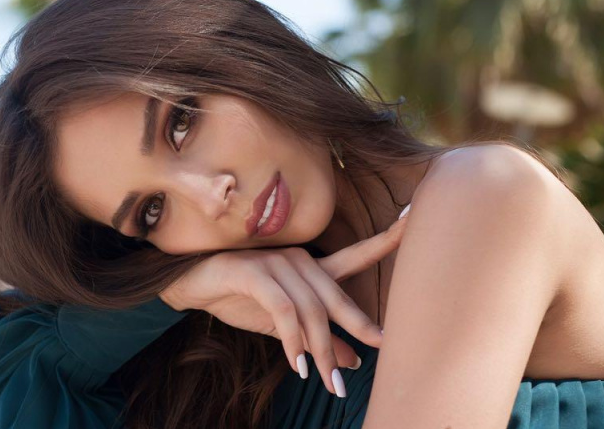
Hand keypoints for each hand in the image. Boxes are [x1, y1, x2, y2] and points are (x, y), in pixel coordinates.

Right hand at [159, 211, 409, 396]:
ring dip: (318, 349)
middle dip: (357, 325)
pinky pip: (282, 309)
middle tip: (380, 347)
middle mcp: (298, 260)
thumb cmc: (240, 297)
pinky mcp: (253, 274)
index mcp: (309, 268)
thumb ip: (319, 340)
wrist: (192, 286)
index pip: (355, 255)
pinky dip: (291, 339)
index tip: (412, 223)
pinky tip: (295, 363)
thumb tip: (356, 362)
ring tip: (326, 380)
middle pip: (335, 296)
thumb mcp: (285, 327)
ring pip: (310, 309)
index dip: (385, 241)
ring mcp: (275, 264)